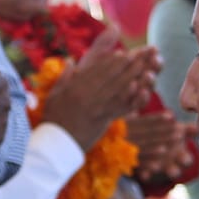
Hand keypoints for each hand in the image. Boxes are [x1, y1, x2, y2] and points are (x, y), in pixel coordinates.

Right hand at [41, 32, 148, 148]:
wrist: (55, 145)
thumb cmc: (53, 120)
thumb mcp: (54, 96)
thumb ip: (64, 78)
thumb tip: (70, 62)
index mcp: (74, 88)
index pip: (95, 70)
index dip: (110, 61)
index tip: (123, 53)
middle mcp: (86, 95)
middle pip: (109, 77)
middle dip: (125, 65)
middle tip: (139, 56)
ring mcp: (95, 108)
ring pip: (117, 89)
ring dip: (132, 77)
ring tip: (145, 68)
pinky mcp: (102, 121)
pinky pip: (119, 108)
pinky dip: (131, 98)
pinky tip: (141, 90)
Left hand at [123, 111, 191, 182]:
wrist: (158, 142)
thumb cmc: (173, 134)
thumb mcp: (181, 130)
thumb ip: (188, 129)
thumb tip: (196, 127)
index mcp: (182, 155)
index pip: (187, 160)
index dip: (186, 160)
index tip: (185, 160)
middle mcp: (171, 164)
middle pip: (175, 171)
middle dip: (174, 171)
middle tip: (173, 172)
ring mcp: (159, 167)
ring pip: (158, 171)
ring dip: (156, 169)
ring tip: (155, 167)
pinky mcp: (146, 169)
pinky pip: (145, 173)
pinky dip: (145, 173)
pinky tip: (142, 174)